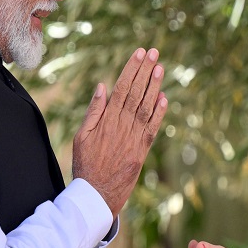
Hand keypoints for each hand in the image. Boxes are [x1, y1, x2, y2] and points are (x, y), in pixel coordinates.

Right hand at [72, 48, 166, 216]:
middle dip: (145, 71)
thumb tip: (102, 87)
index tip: (139, 54)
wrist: (96, 195)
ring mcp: (133, 139)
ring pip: (146, 107)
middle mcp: (122, 127)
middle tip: (154, 53)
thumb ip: (94, 111)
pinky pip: (153, 129)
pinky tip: (165, 97)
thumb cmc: (86, 164)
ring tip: (160, 68)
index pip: (121, 88)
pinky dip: (160, 113)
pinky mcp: (142, 151)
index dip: (131, 70)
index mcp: (106, 121)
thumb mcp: (82, 136)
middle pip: (135, 93)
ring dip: (154, 86)